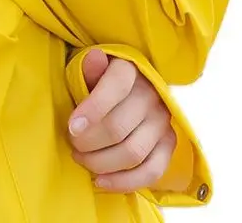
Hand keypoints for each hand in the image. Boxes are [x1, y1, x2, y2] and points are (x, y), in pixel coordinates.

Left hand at [68, 49, 176, 193]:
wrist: (129, 88)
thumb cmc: (100, 80)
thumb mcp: (90, 70)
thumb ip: (90, 68)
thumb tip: (95, 58)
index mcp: (130, 69)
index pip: (116, 86)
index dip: (92, 109)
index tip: (72, 127)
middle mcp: (152, 94)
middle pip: (118, 127)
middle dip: (88, 142)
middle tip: (72, 144)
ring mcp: (163, 121)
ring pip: (132, 153)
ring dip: (101, 163)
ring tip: (82, 159)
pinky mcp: (169, 143)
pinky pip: (152, 171)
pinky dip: (124, 182)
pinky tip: (101, 181)